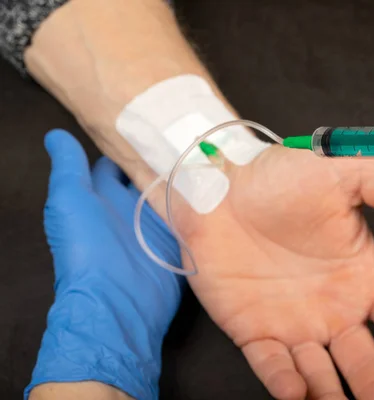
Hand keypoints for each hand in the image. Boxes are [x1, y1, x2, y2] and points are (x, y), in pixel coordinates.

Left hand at [27, 130, 182, 398]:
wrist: (117, 300)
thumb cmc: (86, 248)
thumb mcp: (70, 199)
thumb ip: (66, 166)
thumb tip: (55, 134)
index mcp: (101, 195)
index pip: (114, 161)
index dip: (126, 141)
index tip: (147, 116)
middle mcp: (130, 207)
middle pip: (146, 174)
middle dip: (160, 154)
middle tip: (184, 128)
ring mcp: (155, 224)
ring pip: (171, 191)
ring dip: (184, 175)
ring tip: (207, 146)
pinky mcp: (178, 240)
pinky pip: (191, 215)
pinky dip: (201, 201)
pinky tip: (218, 180)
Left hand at [177, 145, 373, 399]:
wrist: (219, 190)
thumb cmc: (277, 180)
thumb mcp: (335, 173)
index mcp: (361, 276)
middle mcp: (334, 309)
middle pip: (364, 360)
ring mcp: (295, 325)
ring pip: (321, 374)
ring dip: (332, 396)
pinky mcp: (255, 332)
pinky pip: (271, 364)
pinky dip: (284, 382)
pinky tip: (296, 392)